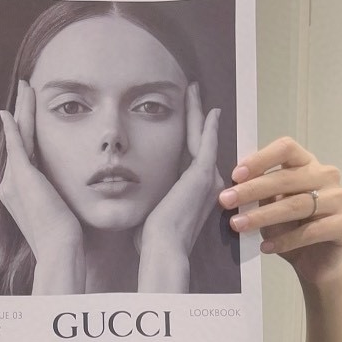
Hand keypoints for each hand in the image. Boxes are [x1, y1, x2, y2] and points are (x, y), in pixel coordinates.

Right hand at [0, 83, 86, 291]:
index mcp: (21, 192)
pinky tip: (12, 109)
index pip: (25, 151)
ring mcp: (13, 181)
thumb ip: (67, 194)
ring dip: (21, 109)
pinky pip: (17, 143)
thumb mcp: (67, 211)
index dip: (29, 129)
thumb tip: (88, 186)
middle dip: (22, 112)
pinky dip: (15, 125)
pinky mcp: (21, 177)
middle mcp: (11, 185)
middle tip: (25, 88)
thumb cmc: (70, 240)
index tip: (36, 110)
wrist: (61, 252)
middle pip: (18, 138)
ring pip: (17, 135)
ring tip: (25, 87)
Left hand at [136, 83, 221, 288]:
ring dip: (199, 114)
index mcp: (194, 193)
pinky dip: (210, 126)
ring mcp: (207, 179)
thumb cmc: (151, 240)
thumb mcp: (149, 211)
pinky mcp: (203, 175)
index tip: (182, 120)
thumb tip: (130, 194)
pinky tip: (212, 110)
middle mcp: (206, 185)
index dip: (188, 137)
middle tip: (193, 94)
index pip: (190, 156)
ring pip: (201, 137)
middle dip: (196, 118)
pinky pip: (207, 143)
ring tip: (195, 92)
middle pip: (199, 142)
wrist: (162, 249)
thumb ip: (148, 198)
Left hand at [219, 137, 341, 287]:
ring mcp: (341, 198)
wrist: (316, 264)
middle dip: (252, 190)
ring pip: (298, 204)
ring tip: (238, 226)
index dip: (261, 159)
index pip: (286, 148)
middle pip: (287, 177)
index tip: (235, 175)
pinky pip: (312, 231)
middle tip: (225, 201)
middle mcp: (327, 175)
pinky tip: (265, 247)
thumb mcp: (270, 208)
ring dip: (264, 216)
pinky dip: (286, 240)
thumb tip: (232, 187)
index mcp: (308, 164)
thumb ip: (259, 194)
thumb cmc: (291, 231)